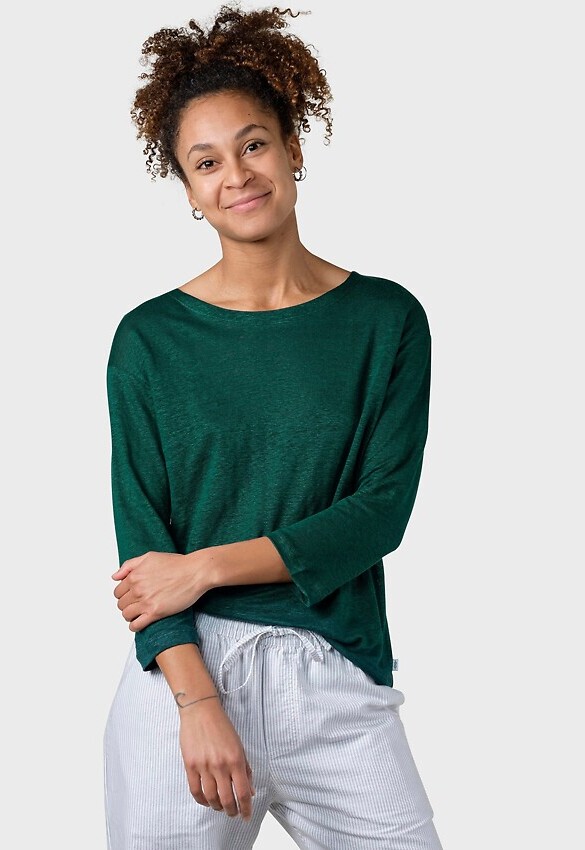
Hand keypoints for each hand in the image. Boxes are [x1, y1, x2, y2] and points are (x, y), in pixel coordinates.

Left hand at [112, 550, 211, 630]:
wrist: (195, 572)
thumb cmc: (177, 564)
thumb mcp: (150, 557)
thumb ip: (129, 565)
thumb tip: (115, 576)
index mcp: (135, 575)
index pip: (118, 591)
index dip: (124, 594)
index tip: (131, 596)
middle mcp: (138, 589)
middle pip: (121, 604)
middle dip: (127, 604)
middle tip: (136, 604)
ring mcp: (146, 601)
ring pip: (126, 615)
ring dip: (130, 615)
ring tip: (139, 613)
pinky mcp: (155, 612)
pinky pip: (136, 625)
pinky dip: (135, 626)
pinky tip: (140, 622)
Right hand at [179, 698, 255, 820]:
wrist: (201, 711)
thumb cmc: (222, 726)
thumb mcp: (239, 746)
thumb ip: (245, 769)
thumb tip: (250, 791)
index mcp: (236, 760)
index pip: (243, 793)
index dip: (246, 809)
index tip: (246, 816)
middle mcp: (221, 765)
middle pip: (227, 800)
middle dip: (232, 811)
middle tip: (234, 813)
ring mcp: (204, 766)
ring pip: (211, 798)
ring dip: (217, 807)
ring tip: (221, 807)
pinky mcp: (190, 765)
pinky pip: (195, 791)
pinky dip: (202, 800)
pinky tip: (207, 800)